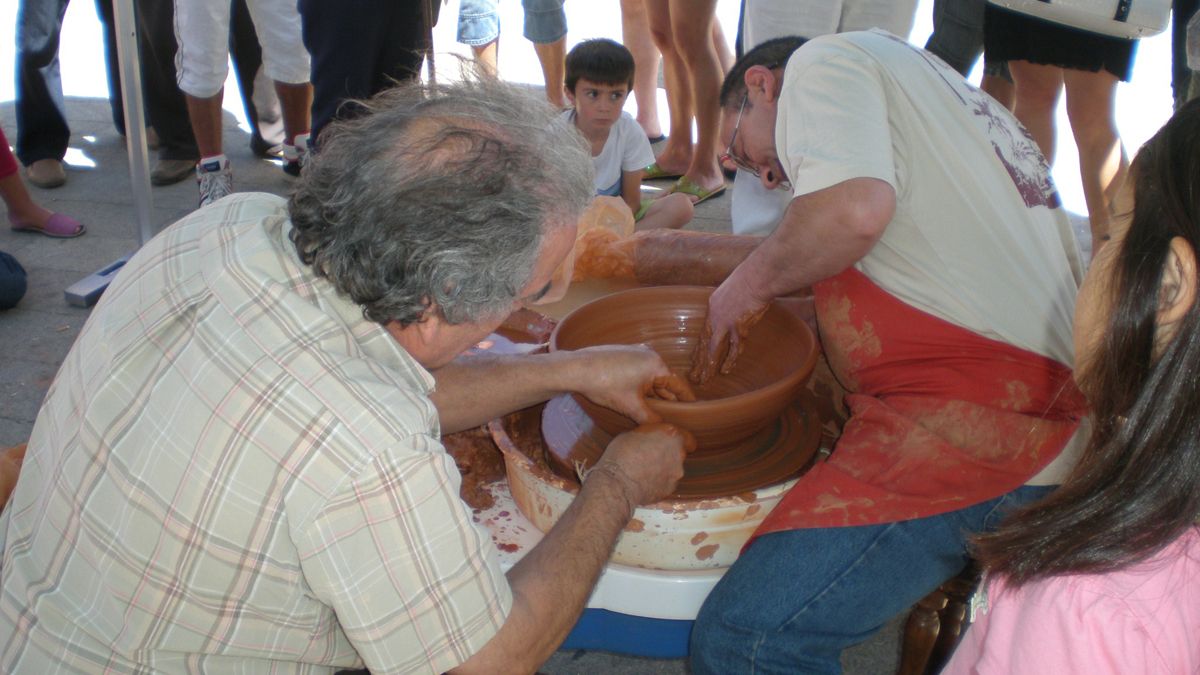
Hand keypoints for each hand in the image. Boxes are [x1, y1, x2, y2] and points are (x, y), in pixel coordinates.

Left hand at [569, 345, 695, 423]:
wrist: (577, 369)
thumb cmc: (605, 385)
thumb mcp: (630, 407)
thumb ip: (650, 419)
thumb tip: (663, 429)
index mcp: (656, 365)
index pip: (678, 385)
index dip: (686, 400)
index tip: (693, 410)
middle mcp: (649, 354)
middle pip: (664, 382)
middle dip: (667, 400)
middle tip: (672, 417)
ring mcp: (636, 352)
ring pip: (650, 378)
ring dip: (651, 394)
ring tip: (652, 411)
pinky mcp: (623, 354)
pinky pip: (639, 372)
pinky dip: (640, 386)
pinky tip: (635, 399)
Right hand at [592, 422, 695, 504]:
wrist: (618, 483)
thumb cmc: (621, 455)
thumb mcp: (632, 433)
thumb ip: (649, 434)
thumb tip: (649, 437)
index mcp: (671, 434)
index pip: (688, 437)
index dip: (679, 440)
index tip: (672, 443)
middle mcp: (679, 453)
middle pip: (679, 453)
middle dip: (667, 454)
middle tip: (649, 456)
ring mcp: (676, 473)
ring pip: (673, 469)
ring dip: (663, 468)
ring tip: (643, 470)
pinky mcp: (670, 489)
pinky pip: (666, 482)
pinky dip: (658, 482)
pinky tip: (643, 482)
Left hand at [690, 274, 768, 384]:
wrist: (758, 276)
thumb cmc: (751, 278)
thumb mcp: (734, 289)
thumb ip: (731, 303)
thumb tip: (735, 312)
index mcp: (713, 306)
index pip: (704, 332)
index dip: (700, 347)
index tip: (696, 359)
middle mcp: (715, 316)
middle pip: (704, 343)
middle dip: (698, 361)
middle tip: (693, 376)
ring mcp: (725, 323)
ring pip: (713, 349)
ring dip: (708, 366)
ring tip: (703, 380)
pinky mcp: (738, 327)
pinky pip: (733, 348)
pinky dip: (730, 360)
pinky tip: (725, 371)